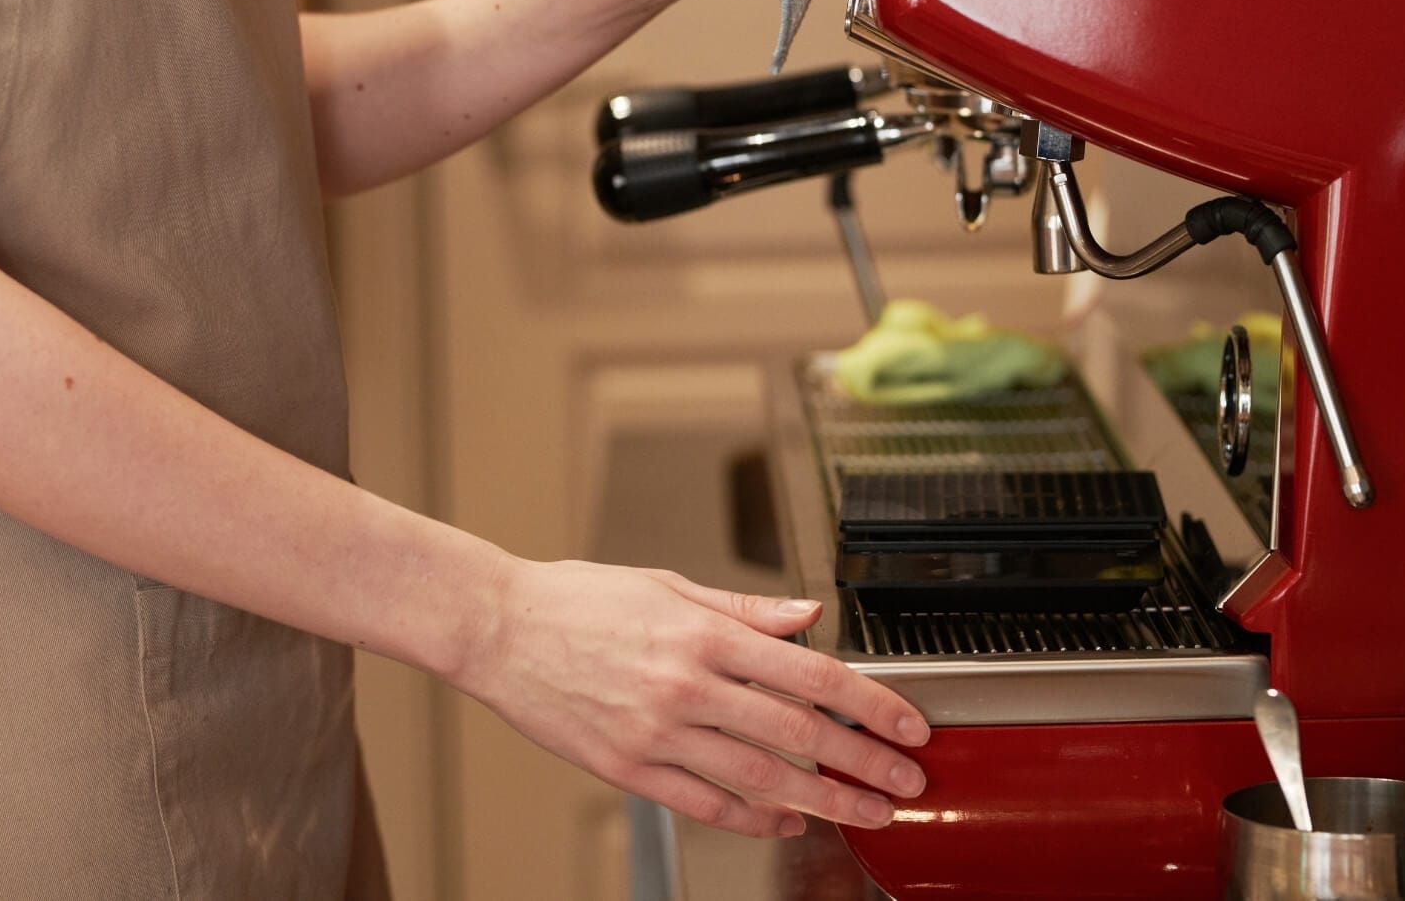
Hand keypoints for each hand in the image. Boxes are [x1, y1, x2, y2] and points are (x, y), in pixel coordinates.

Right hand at [454, 558, 930, 837]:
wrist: (496, 628)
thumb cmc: (578, 599)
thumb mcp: (669, 585)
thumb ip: (747, 608)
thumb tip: (810, 616)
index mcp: (703, 634)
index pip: (812, 674)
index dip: (871, 704)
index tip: (907, 724)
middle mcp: (687, 685)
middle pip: (798, 735)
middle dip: (863, 763)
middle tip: (906, 780)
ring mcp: (656, 732)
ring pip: (759, 778)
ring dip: (822, 800)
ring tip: (864, 813)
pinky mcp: (627, 766)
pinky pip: (704, 801)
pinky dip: (752, 816)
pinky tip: (784, 820)